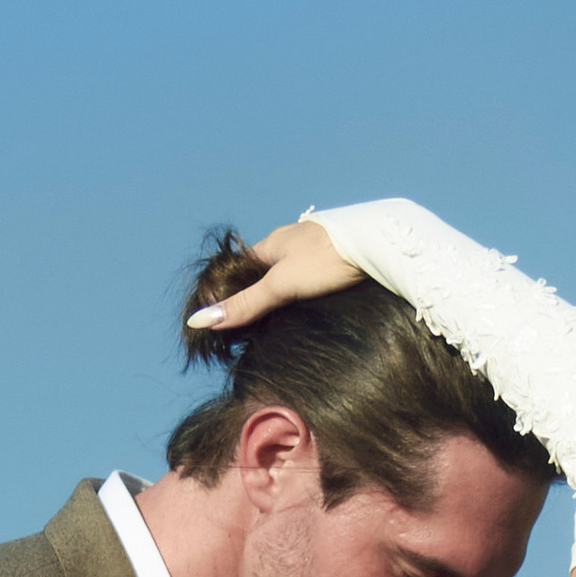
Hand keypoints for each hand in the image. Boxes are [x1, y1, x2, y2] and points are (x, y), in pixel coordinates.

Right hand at [185, 219, 361, 341]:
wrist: (374, 245)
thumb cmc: (325, 260)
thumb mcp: (280, 285)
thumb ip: (245, 304)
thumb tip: (200, 321)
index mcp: (269, 244)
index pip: (239, 271)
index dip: (229, 295)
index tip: (227, 323)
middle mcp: (287, 245)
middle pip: (261, 276)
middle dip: (255, 301)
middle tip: (252, 332)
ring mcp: (310, 253)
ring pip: (285, 280)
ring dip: (279, 301)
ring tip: (277, 328)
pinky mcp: (331, 264)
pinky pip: (306, 283)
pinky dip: (300, 299)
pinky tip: (305, 313)